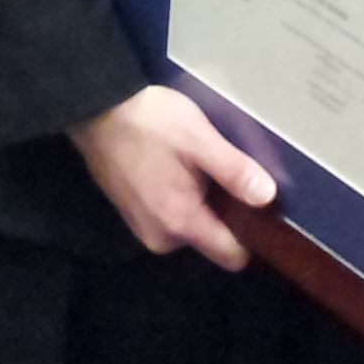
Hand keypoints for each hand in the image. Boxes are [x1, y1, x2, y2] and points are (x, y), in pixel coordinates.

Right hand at [68, 86, 276, 265]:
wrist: (95, 108)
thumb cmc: (150, 122)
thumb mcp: (199, 139)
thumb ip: (235, 171)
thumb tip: (268, 198)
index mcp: (181, 223)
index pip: (231, 256)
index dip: (252, 236)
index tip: (261, 208)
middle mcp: (160, 237)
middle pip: (211, 240)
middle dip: (223, 213)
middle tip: (224, 174)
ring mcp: (141, 226)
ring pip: (189, 227)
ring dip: (199, 203)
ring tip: (199, 165)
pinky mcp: (130, 212)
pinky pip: (169, 216)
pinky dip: (179, 198)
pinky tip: (176, 166)